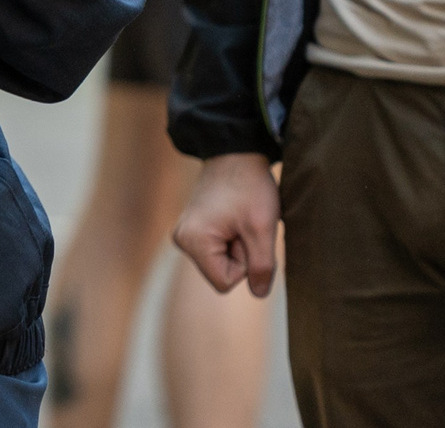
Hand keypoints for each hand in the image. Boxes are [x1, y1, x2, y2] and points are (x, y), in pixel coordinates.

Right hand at [174, 151, 281, 295]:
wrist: (236, 151)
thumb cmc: (249, 187)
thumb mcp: (262, 228)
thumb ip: (262, 267)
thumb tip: (258, 293)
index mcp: (193, 241)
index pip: (225, 282)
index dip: (245, 263)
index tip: (247, 233)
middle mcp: (182, 239)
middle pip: (221, 272)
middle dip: (240, 254)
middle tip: (244, 223)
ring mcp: (185, 233)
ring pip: (221, 261)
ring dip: (237, 245)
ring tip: (239, 218)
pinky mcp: (193, 227)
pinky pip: (217, 249)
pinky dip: (231, 238)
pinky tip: (234, 216)